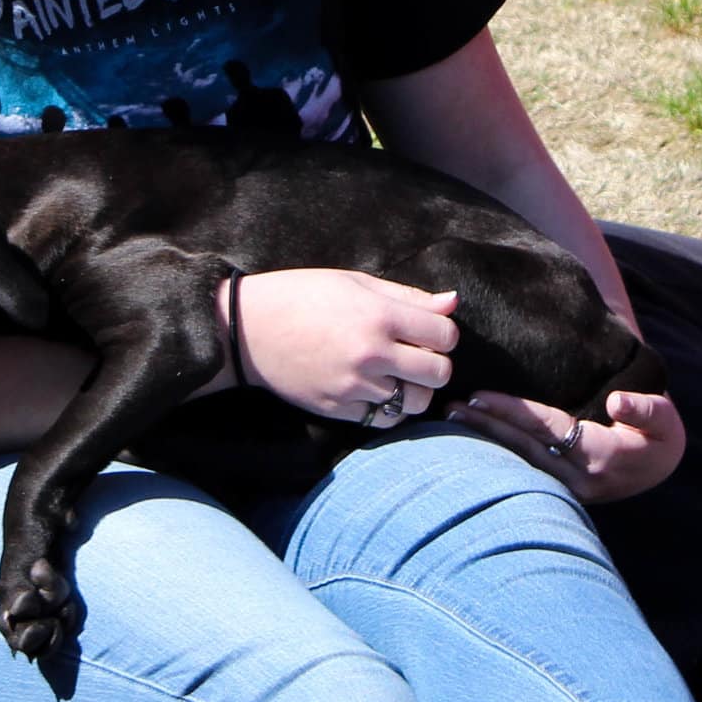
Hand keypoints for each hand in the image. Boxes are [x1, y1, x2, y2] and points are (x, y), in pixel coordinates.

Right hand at [225, 269, 457, 423]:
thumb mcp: (355, 282)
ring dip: (414, 390)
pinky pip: (383, 419)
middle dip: (436, 364)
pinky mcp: (338, 408)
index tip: (428, 332)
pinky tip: (375, 390)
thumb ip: (408, 296)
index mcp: (379, 315)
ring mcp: (354, 385)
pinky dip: (387, 408)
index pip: (445, 335)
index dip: (444, 333)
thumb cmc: (302, 295)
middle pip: (439, 373)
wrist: (248, 329)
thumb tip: (452, 302)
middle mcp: (371, 353)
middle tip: (417, 356)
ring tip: (397, 375)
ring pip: (414, 402)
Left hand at [450, 389, 683, 501]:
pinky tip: (471, 443)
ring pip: (518, 463)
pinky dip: (496, 456)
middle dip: (486, 427)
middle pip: (523, 448)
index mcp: (600, 456)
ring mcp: (568, 490)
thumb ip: (645, 410)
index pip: (546, 428)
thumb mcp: (664, 421)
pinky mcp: (560, 493)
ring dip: (485, 442)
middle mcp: (579, 478)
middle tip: (450, 408)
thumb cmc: (658, 438)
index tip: (480, 396)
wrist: (660, 469)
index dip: (512, 412)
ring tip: (451, 421)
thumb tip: (619, 403)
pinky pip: (522, 472)